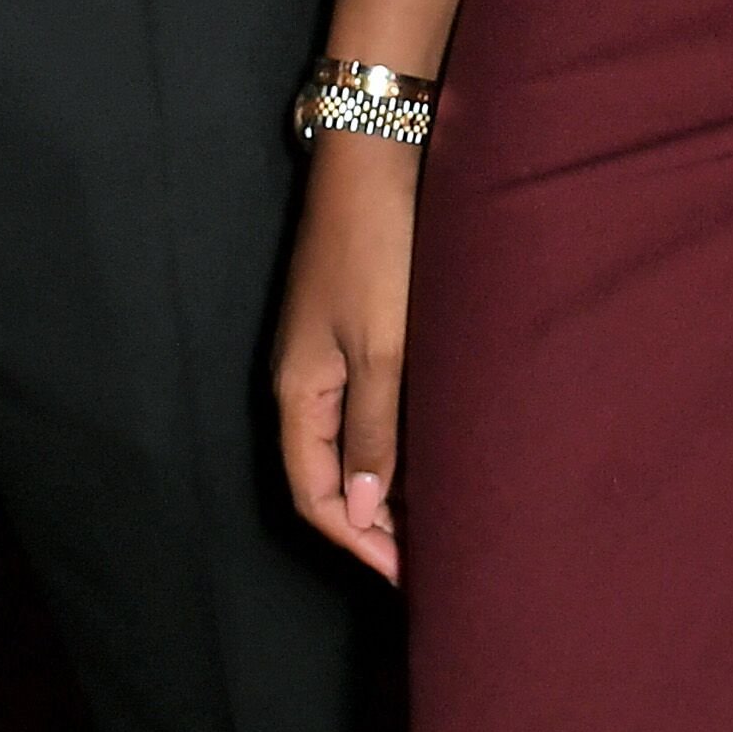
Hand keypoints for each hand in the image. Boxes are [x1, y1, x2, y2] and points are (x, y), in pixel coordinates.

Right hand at [274, 137, 417, 581]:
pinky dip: (394, 442)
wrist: (378, 155)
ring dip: (385, 485)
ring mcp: (327, 354)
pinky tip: (433, 452)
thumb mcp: (380, 349)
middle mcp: (304, 379)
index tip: (406, 576)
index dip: (357, 541)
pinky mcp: (354, 329)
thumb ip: (371, 431)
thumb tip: (358, 511)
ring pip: (349, 443)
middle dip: (371, 524)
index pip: (313, 494)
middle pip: (326, 475)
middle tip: (428, 559)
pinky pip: (366, 408)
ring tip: (436, 519)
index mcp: (296, 391)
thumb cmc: (377, 248)